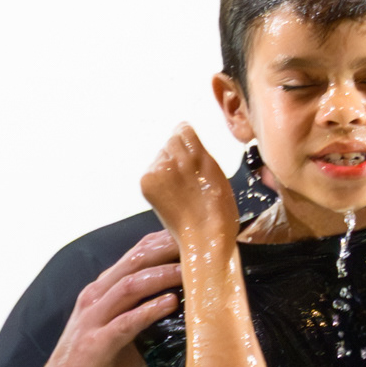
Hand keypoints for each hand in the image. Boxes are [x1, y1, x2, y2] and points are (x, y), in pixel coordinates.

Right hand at [21, 231, 181, 366]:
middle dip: (167, 250)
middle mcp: (96, 297)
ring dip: (162, 276)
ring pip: (130, 286)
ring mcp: (93, 318)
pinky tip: (170, 304)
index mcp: (103, 291)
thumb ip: (151, 321)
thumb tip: (191, 315)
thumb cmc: (96, 366)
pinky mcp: (95, 343)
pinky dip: (149, 311)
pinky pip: (125, 322)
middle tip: (200, 246)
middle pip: (135, 262)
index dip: (164, 242)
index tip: (195, 237)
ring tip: (191, 273)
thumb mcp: (126, 337)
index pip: (135, 255)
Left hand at [140, 123, 240, 248]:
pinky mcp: (147, 182)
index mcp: (198, 153)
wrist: (204, 237)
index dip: (189, 144)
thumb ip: (201, 153)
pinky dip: (158, 180)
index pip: (183, 129)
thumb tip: (186, 137)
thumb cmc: (219, 210)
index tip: (192, 157)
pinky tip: (170, 195)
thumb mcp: (217, 172)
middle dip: (177, 155)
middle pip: (171, 142)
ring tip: (180, 190)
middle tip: (188, 180)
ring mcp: (159, 170)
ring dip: (167, 168)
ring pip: (160, 156)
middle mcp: (176, 158)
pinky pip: (152, 171)